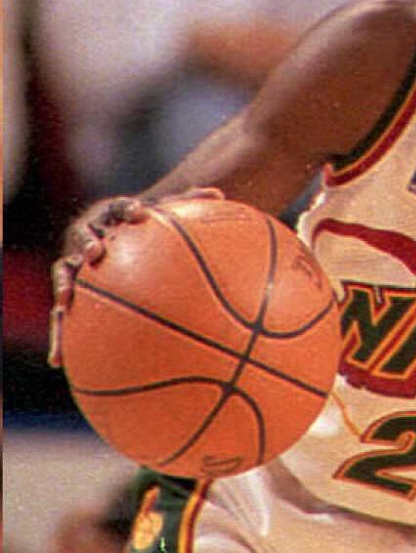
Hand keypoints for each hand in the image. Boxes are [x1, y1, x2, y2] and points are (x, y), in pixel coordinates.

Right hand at [49, 188, 222, 366]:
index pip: (119, 207)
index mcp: (111, 214)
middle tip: (96, 251)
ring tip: (66, 299)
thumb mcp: (162, 211)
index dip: (128, 208)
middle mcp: (87, 235)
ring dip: (63, 283)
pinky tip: (59, 360)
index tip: (141, 212)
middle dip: (87, 243)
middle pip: (82, 237)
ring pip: (64, 273)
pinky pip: (63, 311)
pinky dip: (59, 333)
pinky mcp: (69, 284)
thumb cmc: (143, 221)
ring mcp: (74, 261)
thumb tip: (219, 192)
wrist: (110, 231)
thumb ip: (187, 202)